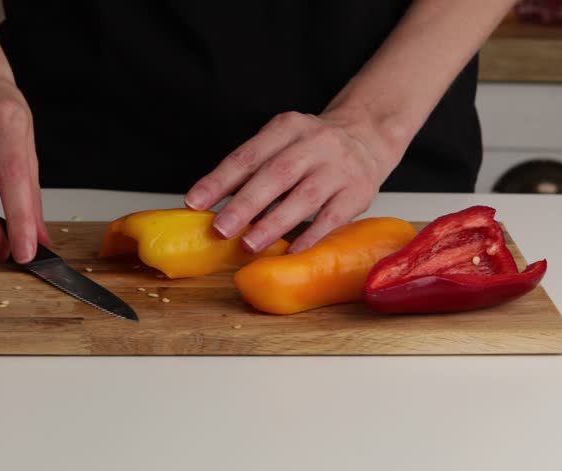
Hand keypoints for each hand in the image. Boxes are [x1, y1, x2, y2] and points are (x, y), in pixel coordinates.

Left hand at [184, 109, 400, 253]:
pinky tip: (291, 251)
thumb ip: (251, 169)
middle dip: (244, 204)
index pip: (248, 155)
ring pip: (303, 197)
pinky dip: (310, 236)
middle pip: (275, 175)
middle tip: (220, 229)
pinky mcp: (358, 192)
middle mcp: (315, 143)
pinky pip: (332, 217)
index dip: (219, 180)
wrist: (367, 137)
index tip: (194, 203)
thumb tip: (209, 206)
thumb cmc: (311, 149)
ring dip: (273, 223)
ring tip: (248, 244)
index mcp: (287, 128)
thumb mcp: (281, 143)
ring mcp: (339, 167)